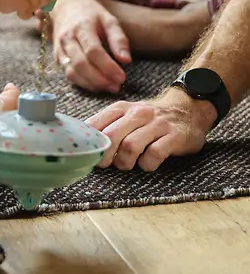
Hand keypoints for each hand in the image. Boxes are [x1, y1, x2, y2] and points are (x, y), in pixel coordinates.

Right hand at [50, 0, 130, 93]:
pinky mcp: (57, 56)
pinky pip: (68, 74)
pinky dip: (82, 83)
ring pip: (72, 72)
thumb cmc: (92, 14)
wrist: (67, 5)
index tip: (122, 77)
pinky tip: (96, 85)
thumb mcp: (109, 20)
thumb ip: (118, 39)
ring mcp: (59, 48)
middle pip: (81, 64)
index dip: (108, 67)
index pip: (93, 51)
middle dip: (100, 79)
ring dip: (91, 84)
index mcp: (81, 26)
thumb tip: (126, 61)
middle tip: (116, 86)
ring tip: (109, 87)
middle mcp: (67, 38)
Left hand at [88, 89, 215, 170]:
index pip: (96, 124)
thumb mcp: (127, 115)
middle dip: (105, 156)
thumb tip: (84, 144)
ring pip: (130, 146)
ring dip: (125, 162)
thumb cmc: (151, 118)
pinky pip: (154, 154)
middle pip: (111, 136)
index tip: (90, 154)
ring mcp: (157, 124)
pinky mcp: (174, 136)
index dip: (90, 144)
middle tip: (107, 164)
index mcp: (121, 108)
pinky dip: (147, 165)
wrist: (189, 109)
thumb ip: (108, 125)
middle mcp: (138, 114)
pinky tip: (147, 163)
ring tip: (127, 164)